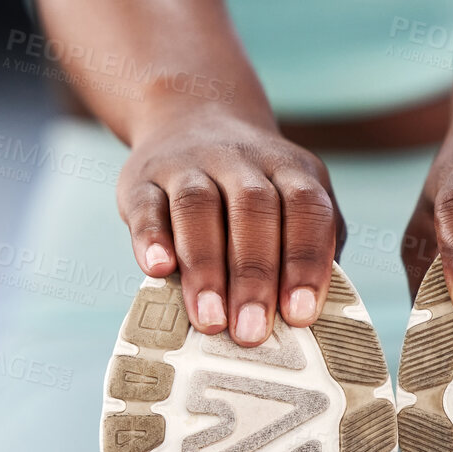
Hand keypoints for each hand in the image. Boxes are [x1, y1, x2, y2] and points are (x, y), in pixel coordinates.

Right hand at [118, 102, 344, 345]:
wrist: (192, 119)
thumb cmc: (255, 190)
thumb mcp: (293, 202)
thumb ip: (308, 249)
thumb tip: (309, 319)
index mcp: (289, 168)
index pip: (306, 207)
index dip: (304, 260)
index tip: (299, 314)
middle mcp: (241, 159)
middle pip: (253, 208)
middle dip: (254, 274)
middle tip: (251, 332)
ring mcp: (188, 164)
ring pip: (198, 205)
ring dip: (205, 266)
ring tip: (210, 320)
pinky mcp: (142, 178)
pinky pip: (146, 205)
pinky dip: (151, 238)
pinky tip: (158, 270)